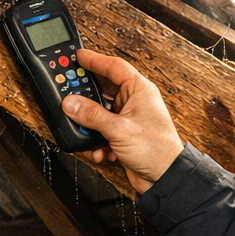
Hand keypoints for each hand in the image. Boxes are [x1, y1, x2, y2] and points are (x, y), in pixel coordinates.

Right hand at [63, 48, 183, 193]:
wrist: (165, 179)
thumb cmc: (156, 150)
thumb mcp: (119, 129)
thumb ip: (92, 115)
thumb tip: (70, 103)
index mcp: (140, 91)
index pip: (114, 67)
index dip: (95, 60)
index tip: (78, 56)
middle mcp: (135, 102)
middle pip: (104, 89)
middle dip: (86, 95)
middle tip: (69, 92)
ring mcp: (129, 119)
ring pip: (100, 113)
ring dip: (91, 124)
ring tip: (83, 129)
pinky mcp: (123, 136)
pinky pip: (103, 131)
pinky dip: (98, 141)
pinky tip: (100, 150)